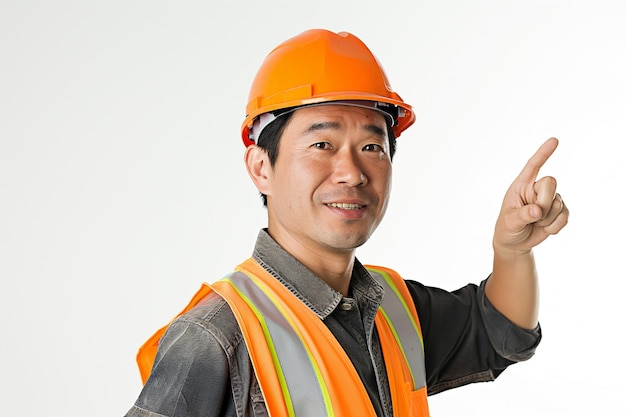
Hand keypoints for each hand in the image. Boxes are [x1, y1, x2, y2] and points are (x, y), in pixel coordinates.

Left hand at [493, 138, 568, 255]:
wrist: (515, 243)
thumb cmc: (507, 228)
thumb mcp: (509, 222)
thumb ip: (522, 215)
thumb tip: (537, 210)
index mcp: (521, 185)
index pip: (533, 166)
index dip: (543, 153)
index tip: (554, 140)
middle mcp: (536, 189)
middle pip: (551, 182)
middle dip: (544, 201)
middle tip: (533, 216)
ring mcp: (549, 199)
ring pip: (558, 202)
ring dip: (547, 219)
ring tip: (535, 223)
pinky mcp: (559, 211)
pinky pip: (565, 216)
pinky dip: (555, 226)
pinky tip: (544, 229)